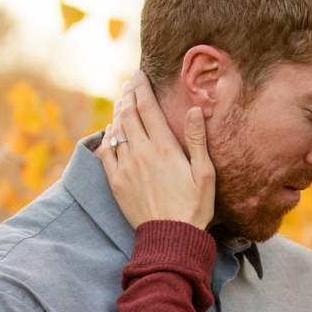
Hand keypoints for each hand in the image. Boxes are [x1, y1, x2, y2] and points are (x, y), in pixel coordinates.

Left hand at [98, 75, 214, 229]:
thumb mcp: (204, 173)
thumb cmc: (194, 206)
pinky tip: (110, 130)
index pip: (147, 108)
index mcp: (163, 147)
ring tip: (121, 101)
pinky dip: (107, 136)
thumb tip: (193, 109)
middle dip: (127, 95)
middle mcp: (140, 153)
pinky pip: (106, 152)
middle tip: (128, 83)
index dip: (141, 88)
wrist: (170, 237)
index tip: (138, 74)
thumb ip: (197, 139)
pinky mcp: (116, 182)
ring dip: (117, 112)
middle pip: (128, 114)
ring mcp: (125, 167)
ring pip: (116, 131)